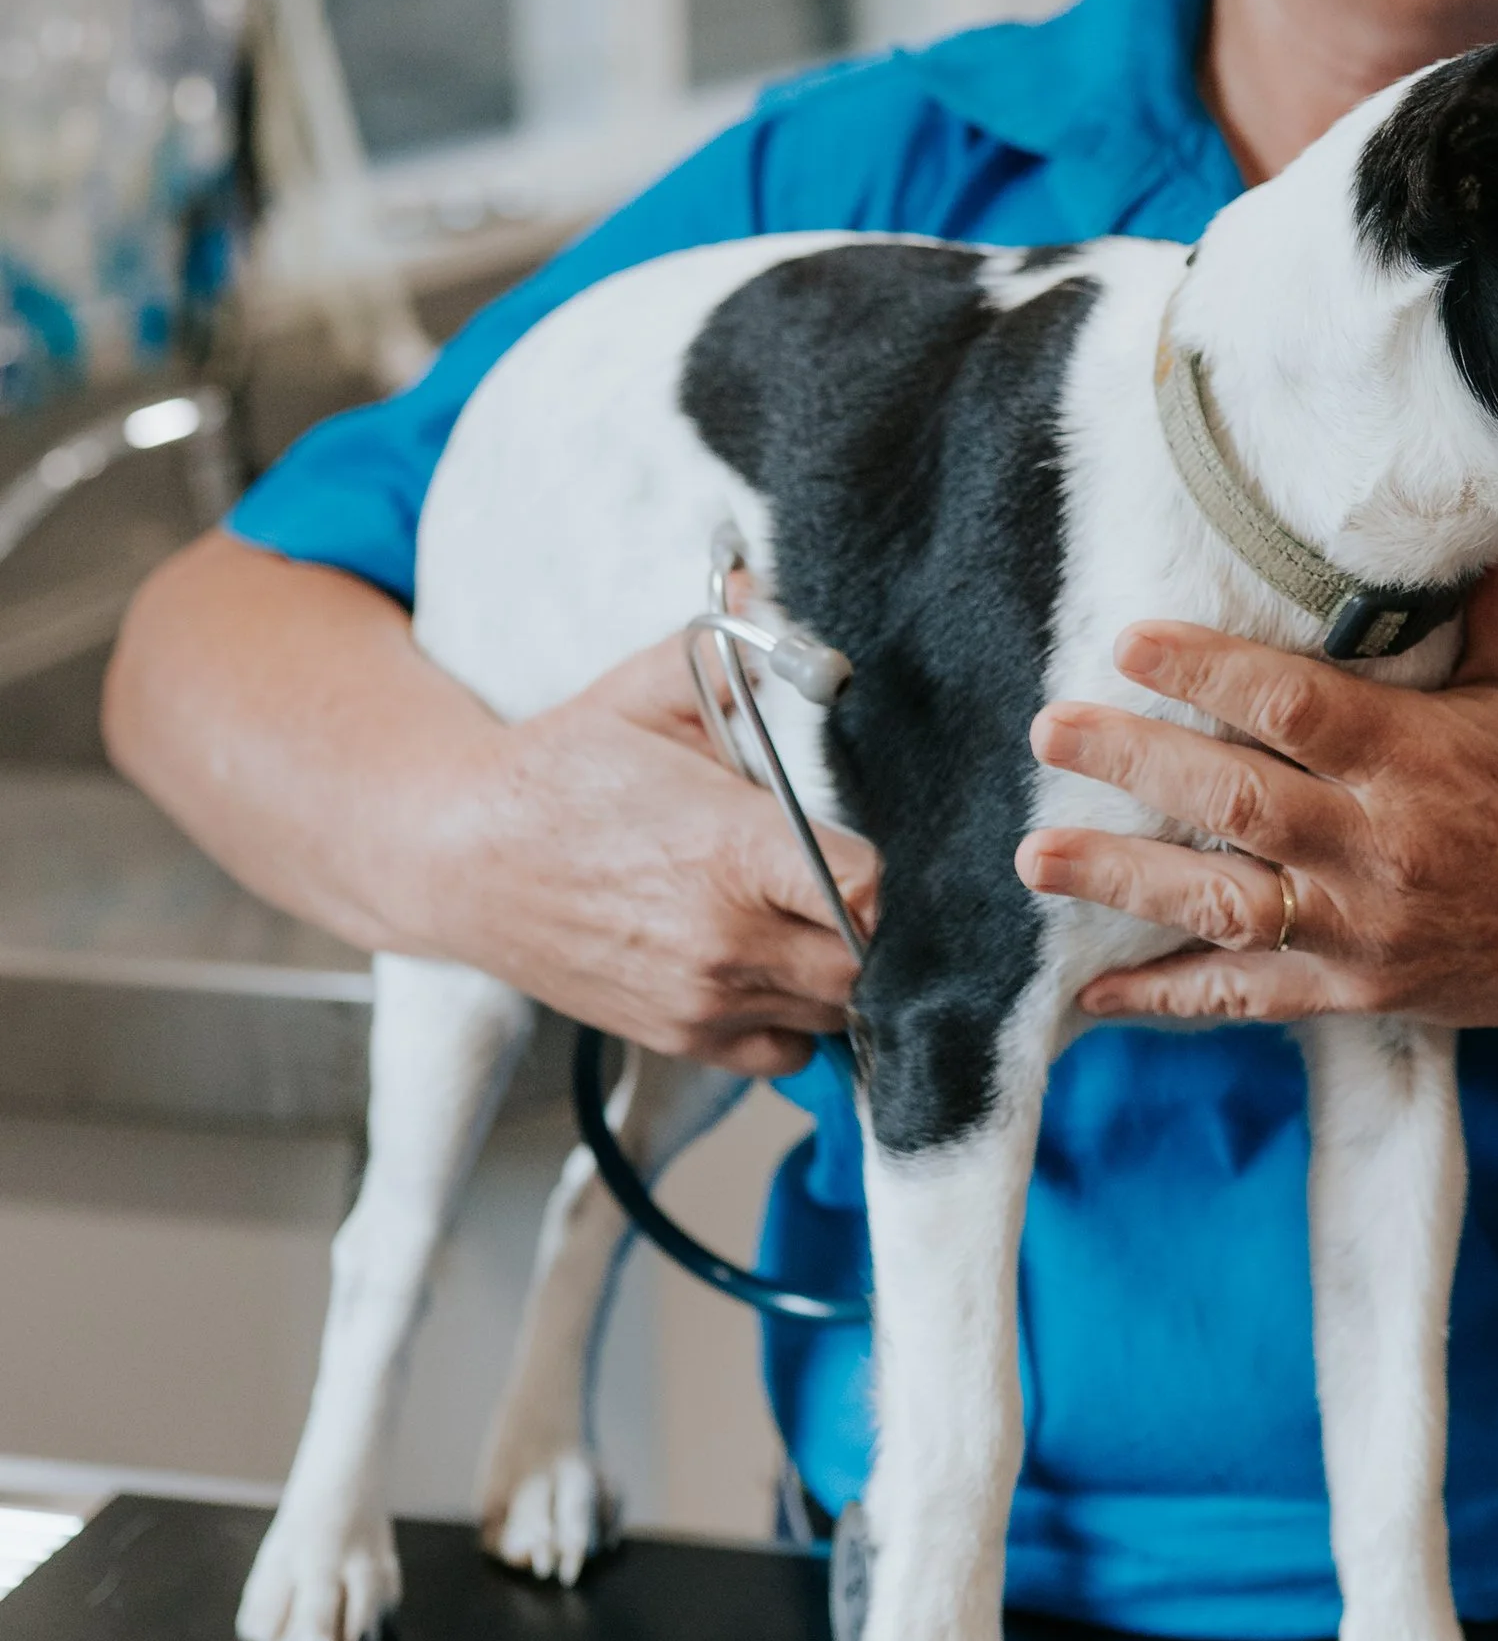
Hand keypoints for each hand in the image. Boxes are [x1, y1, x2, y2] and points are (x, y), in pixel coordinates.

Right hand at [427, 633, 877, 1076]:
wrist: (460, 856)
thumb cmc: (560, 772)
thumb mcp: (644, 692)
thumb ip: (729, 648)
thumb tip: (775, 587)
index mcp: (735, 849)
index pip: (873, 889)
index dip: (894, 870)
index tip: (881, 842)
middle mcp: (726, 938)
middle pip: (868, 962)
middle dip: (881, 925)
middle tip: (859, 881)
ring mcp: (703, 997)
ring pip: (835, 1011)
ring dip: (845, 970)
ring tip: (823, 917)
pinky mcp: (680, 1035)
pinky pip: (788, 1053)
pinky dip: (802, 1019)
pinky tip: (785, 963)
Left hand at [1016, 536, 1497, 1028]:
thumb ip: (1496, 592)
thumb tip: (1491, 488)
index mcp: (1415, 756)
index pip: (1295, 705)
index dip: (1207, 671)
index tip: (1129, 641)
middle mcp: (1379, 844)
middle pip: (1237, 802)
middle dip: (1133, 766)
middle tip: (1047, 732)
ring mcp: (1363, 930)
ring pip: (1224, 906)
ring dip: (1124, 881)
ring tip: (1034, 859)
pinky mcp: (1355, 992)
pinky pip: (1247, 995)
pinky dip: (1169, 994)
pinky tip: (1091, 989)